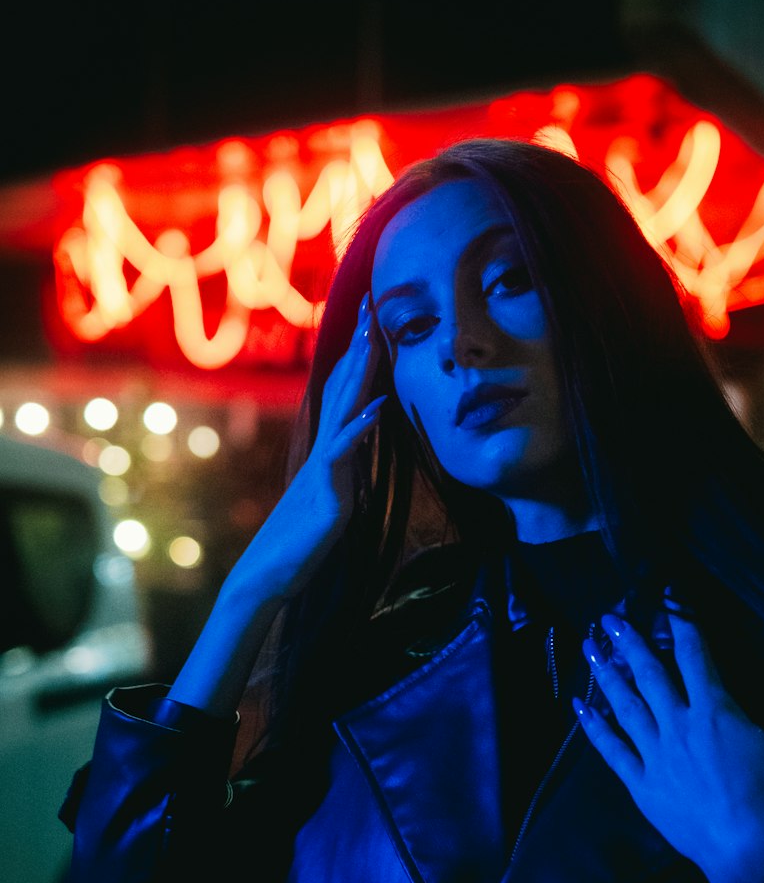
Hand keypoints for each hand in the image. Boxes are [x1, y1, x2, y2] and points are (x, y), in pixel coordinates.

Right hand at [226, 293, 385, 603]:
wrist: (267, 577)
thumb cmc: (296, 548)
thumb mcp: (328, 507)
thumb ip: (341, 482)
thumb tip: (351, 468)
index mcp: (326, 457)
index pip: (343, 400)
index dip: (357, 362)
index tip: (370, 325)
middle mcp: (324, 455)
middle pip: (343, 392)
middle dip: (359, 349)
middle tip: (370, 305)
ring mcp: (324, 472)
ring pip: (344, 412)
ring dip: (360, 374)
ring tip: (375, 336)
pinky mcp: (327, 494)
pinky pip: (343, 456)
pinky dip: (360, 430)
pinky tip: (376, 408)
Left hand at [575, 608, 763, 882]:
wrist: (751, 855)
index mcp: (715, 712)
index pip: (695, 655)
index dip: (681, 621)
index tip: (667, 596)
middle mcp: (678, 726)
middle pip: (648, 674)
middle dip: (629, 640)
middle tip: (609, 616)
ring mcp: (656, 756)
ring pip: (624, 706)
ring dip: (605, 673)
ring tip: (588, 646)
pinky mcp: (642, 786)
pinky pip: (612, 751)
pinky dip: (594, 727)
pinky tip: (579, 706)